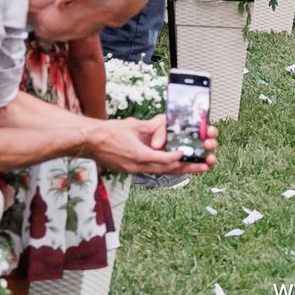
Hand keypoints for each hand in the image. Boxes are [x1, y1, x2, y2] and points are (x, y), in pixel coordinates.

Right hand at [90, 115, 216, 174]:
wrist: (89, 143)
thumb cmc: (108, 132)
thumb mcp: (132, 125)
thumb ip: (150, 126)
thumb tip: (163, 123)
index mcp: (138, 155)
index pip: (162, 159)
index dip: (177, 158)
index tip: (188, 154)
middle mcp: (138, 166)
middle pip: (167, 169)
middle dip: (188, 168)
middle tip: (204, 167)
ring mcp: (134, 170)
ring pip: (162, 171)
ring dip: (180, 170)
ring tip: (197, 168)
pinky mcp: (131, 170)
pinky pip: (152, 170)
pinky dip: (166, 168)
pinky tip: (176, 166)